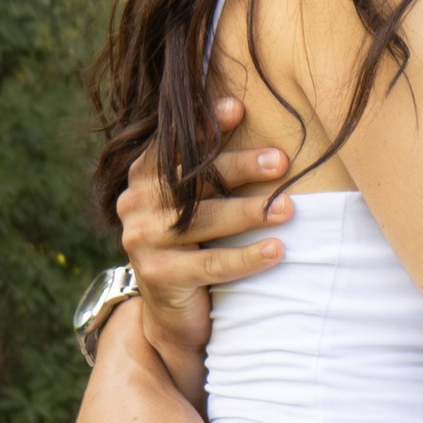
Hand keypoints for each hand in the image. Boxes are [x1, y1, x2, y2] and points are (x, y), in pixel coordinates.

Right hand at [116, 95, 295, 389]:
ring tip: (287, 208)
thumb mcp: (194, 203)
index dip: (205, 126)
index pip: (174, 145)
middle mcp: (135, 205)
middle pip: (191, 180)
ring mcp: (143, 242)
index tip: (238, 108)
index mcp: (143, 178)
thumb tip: (248, 113)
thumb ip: (206, 168)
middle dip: (238, 167)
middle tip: (280, 161)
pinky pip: (209, 265)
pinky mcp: (159, 277)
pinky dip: (246, 257)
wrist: (172, 314)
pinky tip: (277, 250)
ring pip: (202, 221)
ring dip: (248, 212)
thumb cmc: (194, 245)